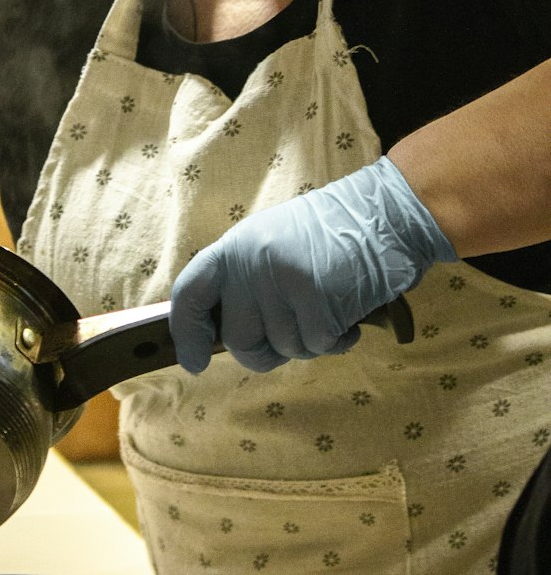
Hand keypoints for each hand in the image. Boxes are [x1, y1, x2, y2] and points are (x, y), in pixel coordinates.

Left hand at [170, 156, 456, 374]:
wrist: (386, 213)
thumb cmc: (333, 236)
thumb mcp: (274, 245)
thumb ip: (246, 283)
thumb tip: (226, 335)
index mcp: (236, 246)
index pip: (191, 294)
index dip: (187, 334)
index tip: (194, 362)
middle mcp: (251, 261)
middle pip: (237, 339)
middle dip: (265, 352)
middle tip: (296, 336)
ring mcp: (281, 278)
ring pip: (283, 346)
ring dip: (310, 342)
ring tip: (329, 308)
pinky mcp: (316, 295)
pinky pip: (318, 345)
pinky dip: (337, 340)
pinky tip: (348, 315)